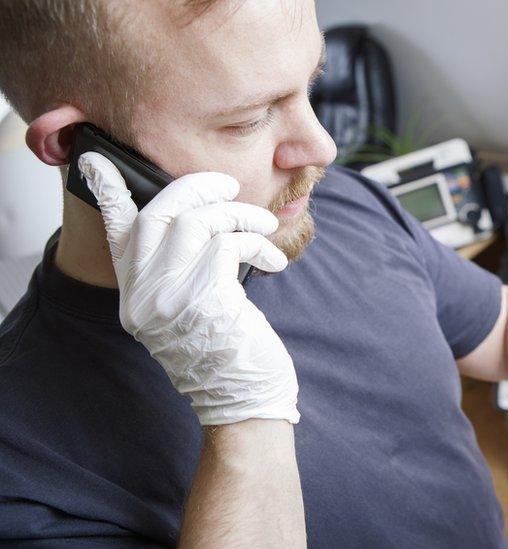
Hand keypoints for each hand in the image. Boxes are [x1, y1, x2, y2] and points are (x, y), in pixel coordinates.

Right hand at [79, 152, 299, 424]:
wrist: (243, 403)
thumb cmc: (227, 354)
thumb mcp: (193, 311)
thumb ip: (183, 271)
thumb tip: (204, 223)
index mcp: (137, 296)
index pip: (115, 234)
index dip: (108, 193)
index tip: (97, 160)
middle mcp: (145, 295)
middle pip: (158, 214)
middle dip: (196, 188)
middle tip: (228, 185)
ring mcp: (171, 297)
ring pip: (196, 222)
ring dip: (238, 214)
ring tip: (263, 226)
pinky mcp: (205, 299)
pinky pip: (230, 245)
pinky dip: (256, 242)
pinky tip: (273, 259)